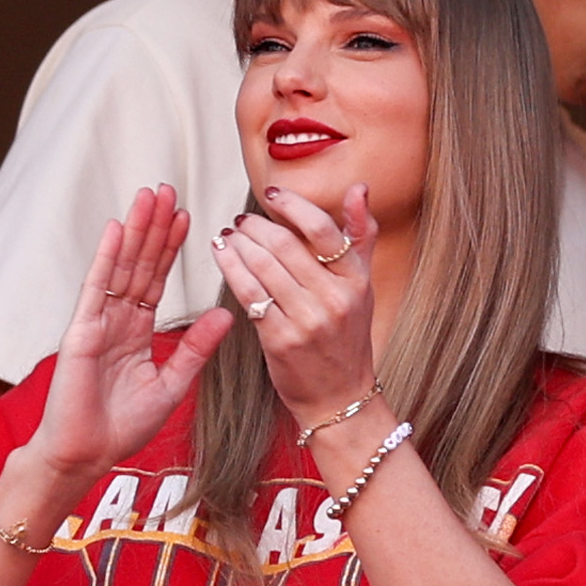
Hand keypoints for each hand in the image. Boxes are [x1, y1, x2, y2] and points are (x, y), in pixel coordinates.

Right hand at [22, 185, 233, 489]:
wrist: (86, 455)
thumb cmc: (121, 427)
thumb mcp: (172, 384)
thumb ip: (195, 348)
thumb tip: (225, 314)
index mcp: (137, 331)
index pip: (157, 279)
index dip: (171, 248)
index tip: (188, 218)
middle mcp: (117, 320)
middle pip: (139, 264)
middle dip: (154, 227)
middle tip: (168, 190)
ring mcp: (98, 322)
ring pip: (121, 266)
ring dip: (135, 231)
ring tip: (148, 196)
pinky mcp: (82, 331)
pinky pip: (96, 287)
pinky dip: (107, 257)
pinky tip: (118, 228)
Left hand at [213, 185, 379, 426]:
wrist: (341, 397)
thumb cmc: (347, 339)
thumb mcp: (363, 286)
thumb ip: (360, 236)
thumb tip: (359, 188)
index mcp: (356, 280)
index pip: (322, 230)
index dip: (292, 206)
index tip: (272, 195)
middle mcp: (334, 299)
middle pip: (285, 246)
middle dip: (255, 227)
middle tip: (241, 222)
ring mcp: (307, 321)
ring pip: (262, 267)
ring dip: (238, 245)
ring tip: (228, 236)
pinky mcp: (281, 340)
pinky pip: (249, 294)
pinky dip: (231, 269)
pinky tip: (222, 256)